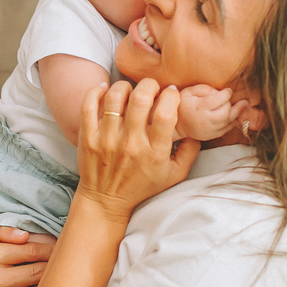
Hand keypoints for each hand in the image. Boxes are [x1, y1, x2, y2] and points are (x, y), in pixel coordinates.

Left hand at [77, 79, 198, 220]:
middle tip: (151, 87)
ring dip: (125, 86)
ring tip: (130, 90)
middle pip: (140, 99)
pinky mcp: (88, 138)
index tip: (170, 93)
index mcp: (154, 153)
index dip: (170, 96)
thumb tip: (198, 128)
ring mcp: (107, 140)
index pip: (165, 114)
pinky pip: (88, 106)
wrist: (105, 202)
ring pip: (115, 98)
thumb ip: (190, 152)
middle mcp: (130, 145)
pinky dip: (96, 91)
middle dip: (149, 84)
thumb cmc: (141, 187)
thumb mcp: (174, 175)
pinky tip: (106, 90)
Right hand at [174, 85, 245, 140]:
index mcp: (199, 107)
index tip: (228, 90)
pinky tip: (236, 115)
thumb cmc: (183, 105)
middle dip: (231, 104)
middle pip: (225, 112)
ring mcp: (208, 130)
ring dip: (237, 112)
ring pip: (228, 122)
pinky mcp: (211, 136)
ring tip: (244, 104)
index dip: (227, 93)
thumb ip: (204, 89)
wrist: (176, 125)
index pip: (219, 99)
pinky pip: (226, 130)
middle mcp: (204, 120)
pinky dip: (233, 122)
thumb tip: (218, 92)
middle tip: (231, 98)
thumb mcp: (189, 91)